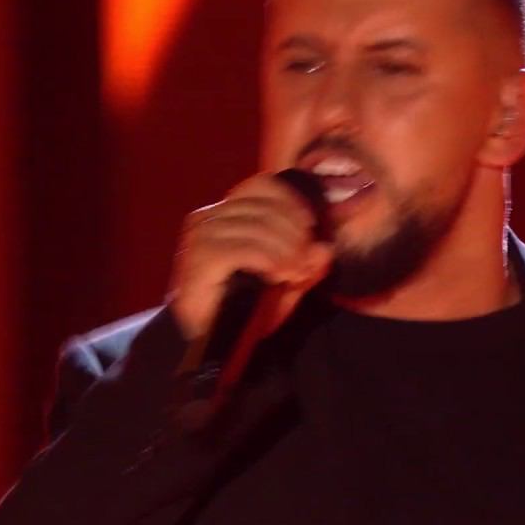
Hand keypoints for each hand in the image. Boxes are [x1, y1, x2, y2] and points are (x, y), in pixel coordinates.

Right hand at [167, 173, 332, 340]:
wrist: (208, 339)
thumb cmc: (243, 306)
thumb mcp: (284, 281)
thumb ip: (306, 263)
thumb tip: (325, 249)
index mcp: (225, 211)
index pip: (261, 186)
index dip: (291, 201)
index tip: (311, 225)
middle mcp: (208, 217)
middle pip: (263, 207)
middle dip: (293, 233)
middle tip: (305, 261)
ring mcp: (200, 237)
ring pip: (255, 226)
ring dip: (284, 248)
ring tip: (296, 272)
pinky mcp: (198, 260)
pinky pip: (242, 249)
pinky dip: (268, 259)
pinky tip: (281, 274)